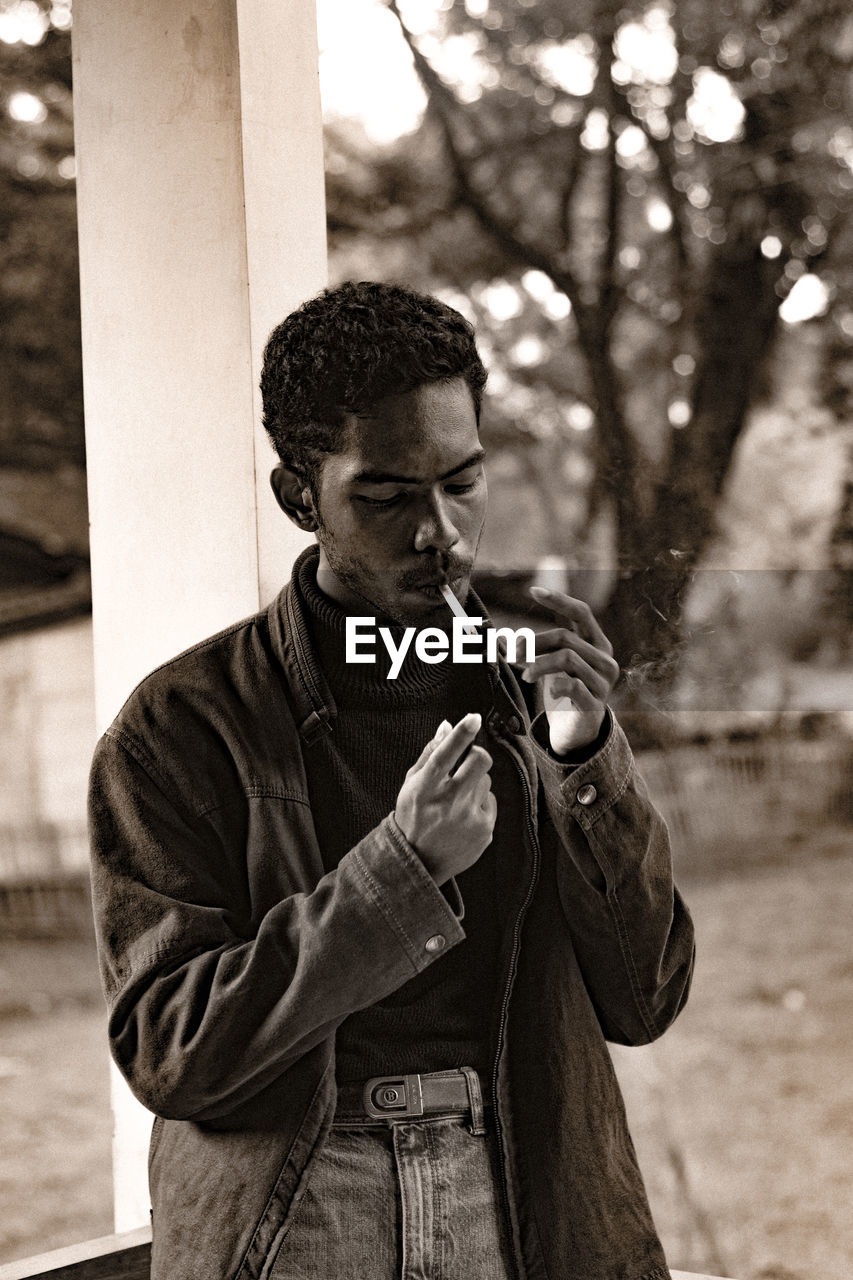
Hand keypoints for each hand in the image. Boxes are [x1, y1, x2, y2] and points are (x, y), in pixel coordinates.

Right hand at [394, 713, 495, 884]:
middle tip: (468, 761)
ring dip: (475, 784)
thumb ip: (430, 753)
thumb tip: (447, 725)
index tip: (473, 718)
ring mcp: (469, 818)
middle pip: (480, 761)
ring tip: (458, 801)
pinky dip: (480, 805)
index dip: (461, 734)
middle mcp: (448, 802)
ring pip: (486, 781)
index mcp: (425, 787)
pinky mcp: (484, 830)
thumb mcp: (411, 784)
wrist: (419, 862)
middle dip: (477, 755)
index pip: (445, 754)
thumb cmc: (413, 817)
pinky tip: (464, 818)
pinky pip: (491, 802)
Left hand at [523, 586, 619, 755]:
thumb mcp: (556, 663)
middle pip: (566, 637)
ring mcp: (603, 682)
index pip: (581, 612)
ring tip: (525, 675)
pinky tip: (549, 692)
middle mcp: (605, 659)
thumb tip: (508, 637)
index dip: (558, 600)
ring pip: (568, 658)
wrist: (578, 730)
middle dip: (534, 643)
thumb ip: (544, 646)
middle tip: (512, 654)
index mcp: (597, 643)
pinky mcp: (595, 704)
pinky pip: (572, 687)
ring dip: (539, 664)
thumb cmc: (564, 690)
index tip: (533, 591)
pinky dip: (555, 686)